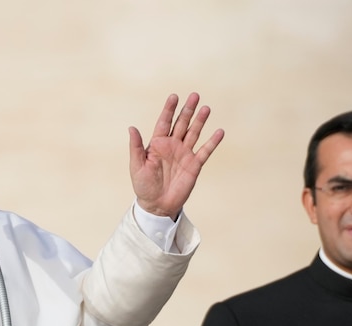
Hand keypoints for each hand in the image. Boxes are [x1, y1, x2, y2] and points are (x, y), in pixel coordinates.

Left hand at [128, 93, 223, 217]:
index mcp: (157, 144)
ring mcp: (184, 154)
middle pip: (181, 124)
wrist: (157, 205)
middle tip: (195, 95)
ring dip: (200, 121)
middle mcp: (172, 146)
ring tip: (206, 108)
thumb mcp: (137, 166)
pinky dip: (212, 142)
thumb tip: (131, 127)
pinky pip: (205, 151)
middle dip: (187, 110)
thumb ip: (136, 147)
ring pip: (194, 133)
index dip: (169, 109)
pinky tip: (219, 131)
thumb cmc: (143, 186)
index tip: (174, 96)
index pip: (164, 122)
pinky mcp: (194, 165)